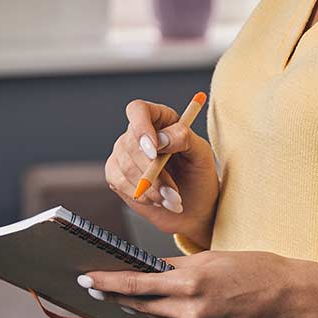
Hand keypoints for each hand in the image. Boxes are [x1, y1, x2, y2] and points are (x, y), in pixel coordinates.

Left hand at [78, 251, 299, 317]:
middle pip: (143, 307)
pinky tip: (190, 308)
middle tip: (101, 287)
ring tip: (149, 293)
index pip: (137, 284)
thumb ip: (175, 265)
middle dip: (122, 297)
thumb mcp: (211, 258)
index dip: (109, 282)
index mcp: (191, 283)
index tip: (88, 279)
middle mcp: (192, 312)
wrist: (288, 296)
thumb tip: (146, 267)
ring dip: (152, 309)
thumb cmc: (254, 268)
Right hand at [105, 99, 219, 246]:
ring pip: (126, 167)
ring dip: (151, 188)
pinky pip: (118, 182)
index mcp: (161, 119)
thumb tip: (161, 138)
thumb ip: (184, 138)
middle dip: (153, 172)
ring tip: (172, 198)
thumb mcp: (201, 153)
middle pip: (130, 143)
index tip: (154, 151)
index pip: (138, 110)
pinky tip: (157, 200)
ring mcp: (124, 153)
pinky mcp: (116, 175)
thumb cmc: (198, 175)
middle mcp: (138, 133)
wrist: (193, 207)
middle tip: (174, 191)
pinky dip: (141, 195)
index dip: (141, 127)